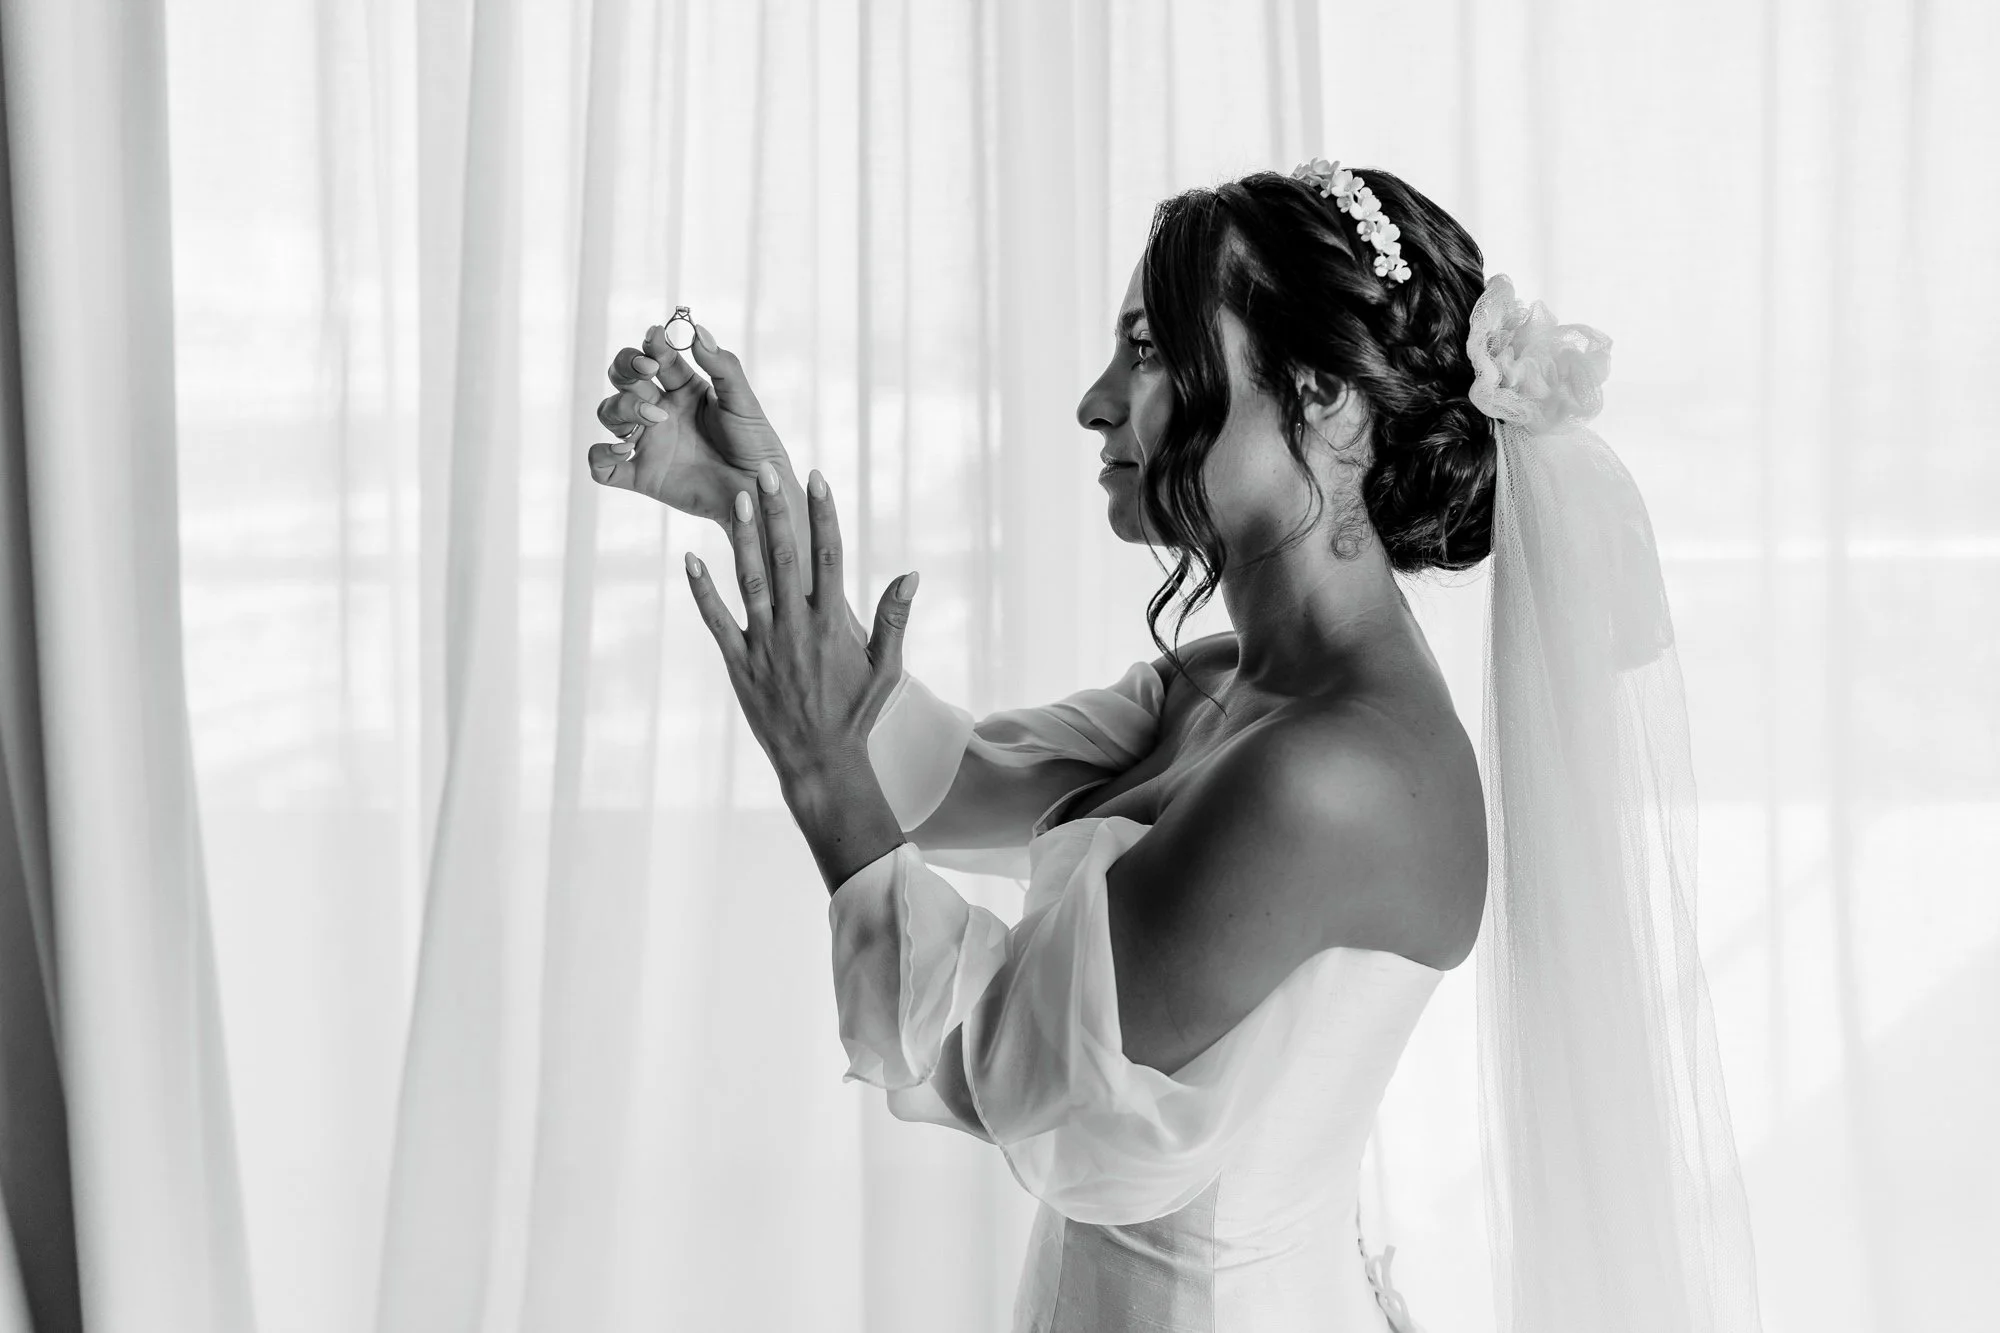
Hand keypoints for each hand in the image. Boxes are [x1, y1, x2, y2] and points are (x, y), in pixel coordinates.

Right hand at [590, 320, 794, 527]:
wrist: (759, 492)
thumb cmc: (755, 445)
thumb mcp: (743, 402)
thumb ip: (723, 367)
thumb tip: (697, 330)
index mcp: (683, 389)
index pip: (654, 357)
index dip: (650, 345)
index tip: (657, 339)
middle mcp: (660, 411)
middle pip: (621, 378)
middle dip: (626, 367)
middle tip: (647, 372)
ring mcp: (648, 443)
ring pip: (608, 413)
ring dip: (621, 407)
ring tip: (653, 416)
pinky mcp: (641, 476)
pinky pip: (602, 466)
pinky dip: (601, 455)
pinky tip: (624, 451)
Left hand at [685, 461, 919, 793]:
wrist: (819, 762)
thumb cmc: (857, 713)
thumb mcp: (886, 668)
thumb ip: (894, 618)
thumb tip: (912, 573)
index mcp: (832, 622)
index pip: (828, 555)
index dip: (823, 513)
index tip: (818, 477)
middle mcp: (797, 626)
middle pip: (785, 556)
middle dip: (776, 509)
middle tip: (764, 469)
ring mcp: (764, 643)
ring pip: (750, 579)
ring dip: (742, 537)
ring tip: (736, 498)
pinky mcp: (738, 662)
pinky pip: (716, 619)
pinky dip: (702, 589)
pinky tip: (689, 557)